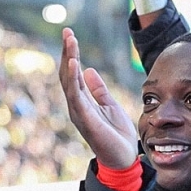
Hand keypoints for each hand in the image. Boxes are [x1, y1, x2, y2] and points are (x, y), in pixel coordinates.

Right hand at [60, 28, 138, 167]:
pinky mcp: (85, 119)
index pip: (73, 74)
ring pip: (69, 82)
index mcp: (82, 101)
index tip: (70, 35)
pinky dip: (73, 79)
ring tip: (70, 41)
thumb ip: (99, 89)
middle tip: (67, 32)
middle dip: (66, 52)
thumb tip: (89, 70)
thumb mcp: (110, 105)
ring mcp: (78, 112)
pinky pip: (76, 96)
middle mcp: (76, 105)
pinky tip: (74, 63)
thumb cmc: (116, 134)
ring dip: (68, 60)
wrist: (123, 158)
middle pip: (67, 74)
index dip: (71, 54)